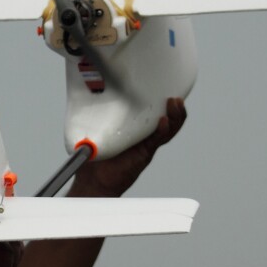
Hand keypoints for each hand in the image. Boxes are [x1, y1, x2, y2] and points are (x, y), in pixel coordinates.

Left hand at [69, 98, 187, 198]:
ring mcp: (146, 144)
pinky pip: (156, 141)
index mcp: (136, 126)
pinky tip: (164, 122)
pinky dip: (162, 131)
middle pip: (168, 119)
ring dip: (174, 117)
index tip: (167, 87)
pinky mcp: (144, 154)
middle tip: (175, 97)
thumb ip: (100, 114)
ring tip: (175, 104)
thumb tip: (91, 89)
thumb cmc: (95, 155)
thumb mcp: (98, 128)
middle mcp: (144, 135)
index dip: (163, 101)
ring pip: (168, 129)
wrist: (95, 180)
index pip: (154, 111)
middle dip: (175, 108)